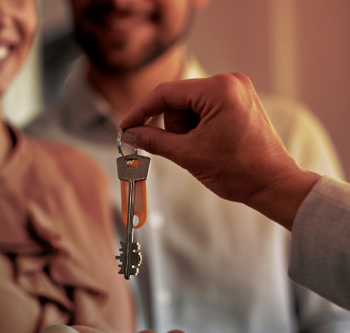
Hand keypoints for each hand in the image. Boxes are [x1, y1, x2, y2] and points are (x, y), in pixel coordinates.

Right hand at [120, 74, 319, 229]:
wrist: (272, 184)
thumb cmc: (238, 171)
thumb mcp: (188, 155)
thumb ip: (154, 141)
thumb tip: (130, 134)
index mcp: (219, 89)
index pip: (166, 94)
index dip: (140, 112)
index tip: (126, 127)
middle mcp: (229, 82)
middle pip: (178, 101)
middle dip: (175, 128)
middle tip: (187, 150)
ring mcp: (236, 91)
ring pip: (190, 108)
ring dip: (187, 131)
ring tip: (204, 151)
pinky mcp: (239, 102)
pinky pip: (204, 110)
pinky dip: (198, 129)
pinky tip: (210, 145)